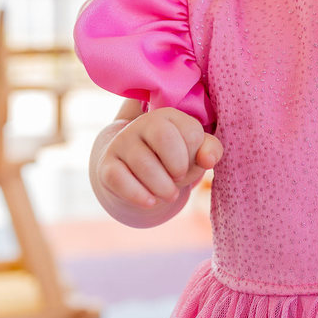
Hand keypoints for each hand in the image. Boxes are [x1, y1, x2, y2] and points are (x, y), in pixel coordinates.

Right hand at [93, 107, 222, 209]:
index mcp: (169, 116)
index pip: (190, 131)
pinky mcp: (106, 165)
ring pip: (143, 163)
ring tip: (169, 194)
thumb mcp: (195, 153)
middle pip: (164, 137)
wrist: (136, 172)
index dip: (195, 154)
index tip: (190, 163)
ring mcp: (122, 143)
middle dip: (178, 165)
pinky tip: (150, 201)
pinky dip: (139, 195)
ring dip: (163, 187)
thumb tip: (207, 160)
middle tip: (179, 177)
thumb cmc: (173, 159)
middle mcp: (142, 124)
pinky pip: (119, 179)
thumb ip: (210, 150)